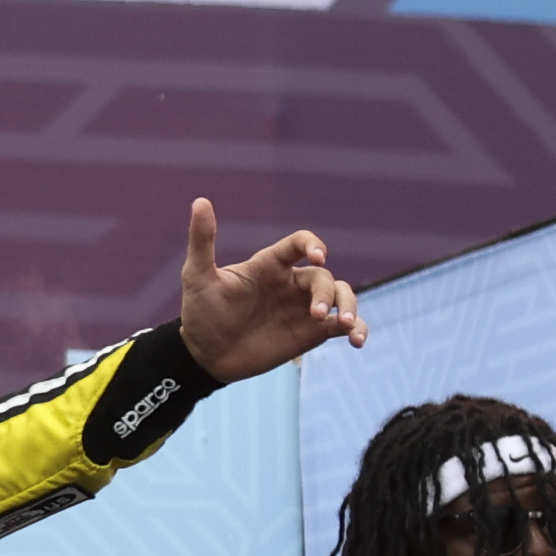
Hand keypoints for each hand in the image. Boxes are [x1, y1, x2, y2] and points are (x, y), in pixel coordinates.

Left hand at [178, 197, 362, 379]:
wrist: (205, 355)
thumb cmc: (200, 312)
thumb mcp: (197, 276)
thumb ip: (203, 240)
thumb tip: (200, 200)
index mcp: (269, 265)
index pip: (299, 244)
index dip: (312, 244)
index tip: (318, 255)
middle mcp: (291, 282)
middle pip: (324, 276)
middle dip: (327, 292)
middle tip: (316, 314)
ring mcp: (304, 307)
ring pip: (342, 296)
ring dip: (350, 306)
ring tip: (346, 325)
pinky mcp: (312, 333)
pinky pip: (343, 326)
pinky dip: (357, 329)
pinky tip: (356, 340)